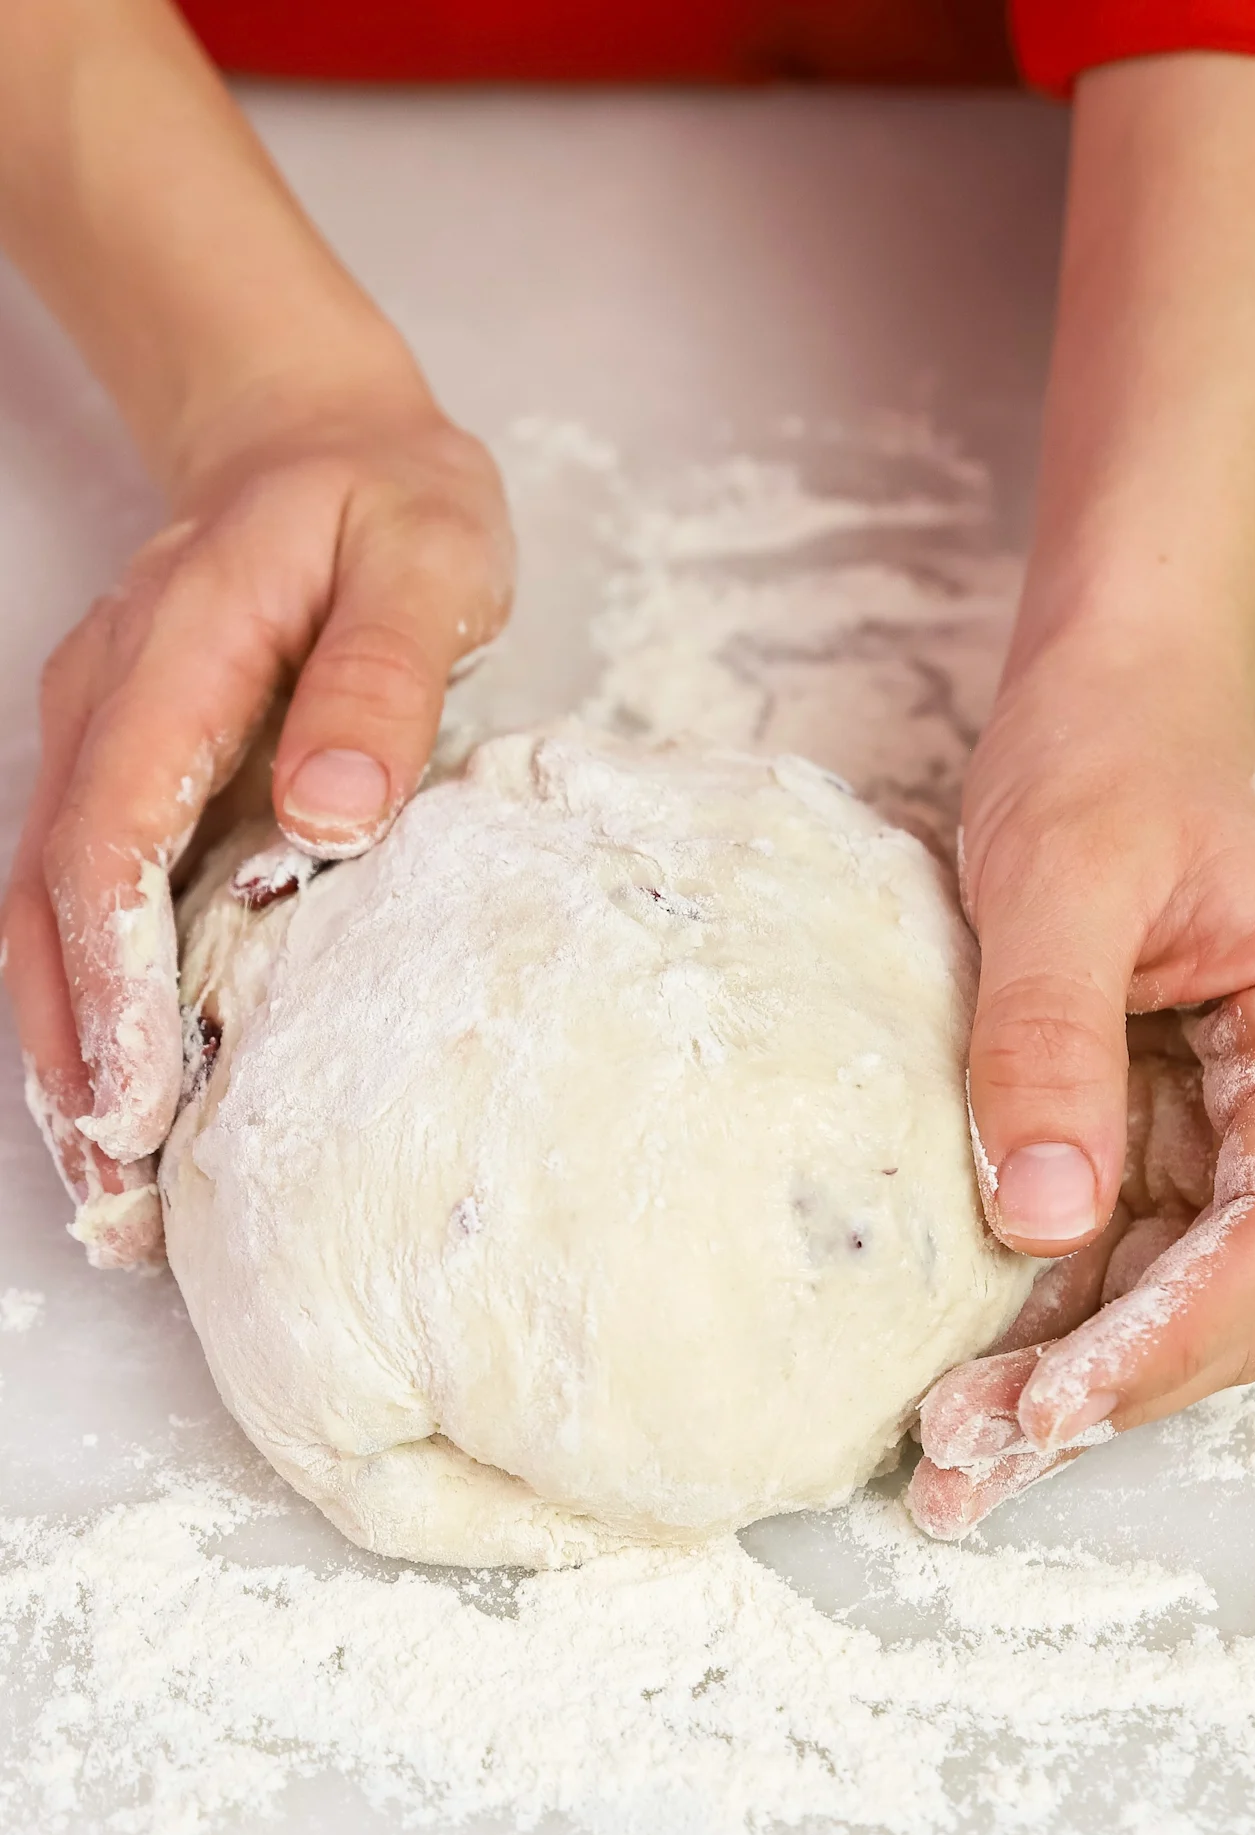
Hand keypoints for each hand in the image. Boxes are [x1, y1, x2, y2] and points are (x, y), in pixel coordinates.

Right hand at [2, 385, 512, 1265]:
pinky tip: (126, 1080)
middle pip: (50, 894)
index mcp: (175, 651)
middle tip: (112, 1191)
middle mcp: (108, 701)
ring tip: (108, 1178)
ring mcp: (101, 732)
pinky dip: (90, 993)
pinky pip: (85, 891)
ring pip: (47, 906)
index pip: (112, 831)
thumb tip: (333, 816)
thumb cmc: (386, 503)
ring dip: (65, 1040)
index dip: (110, 973)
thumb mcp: (425, 557)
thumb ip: (380, 677)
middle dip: (68, 1046)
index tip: (131, 1094)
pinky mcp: (124, 764)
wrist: (319, 441)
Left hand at [907, 625, 1254, 1537]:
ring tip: (952, 1453)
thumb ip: (1054, 1037)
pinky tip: (958, 1366)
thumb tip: (1042, 1220)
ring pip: (1158, 1285)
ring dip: (1066, 1374)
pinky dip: (1037, 1311)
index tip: (1066, 1401)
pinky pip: (1098, 1239)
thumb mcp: (1066, 875)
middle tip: (979, 1458)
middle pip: (1226, 1288)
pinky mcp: (1131, 1120)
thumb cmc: (1110, 749)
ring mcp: (1204, 1119)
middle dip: (1114, 1385)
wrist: (1106, 691)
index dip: (1180, 1333)